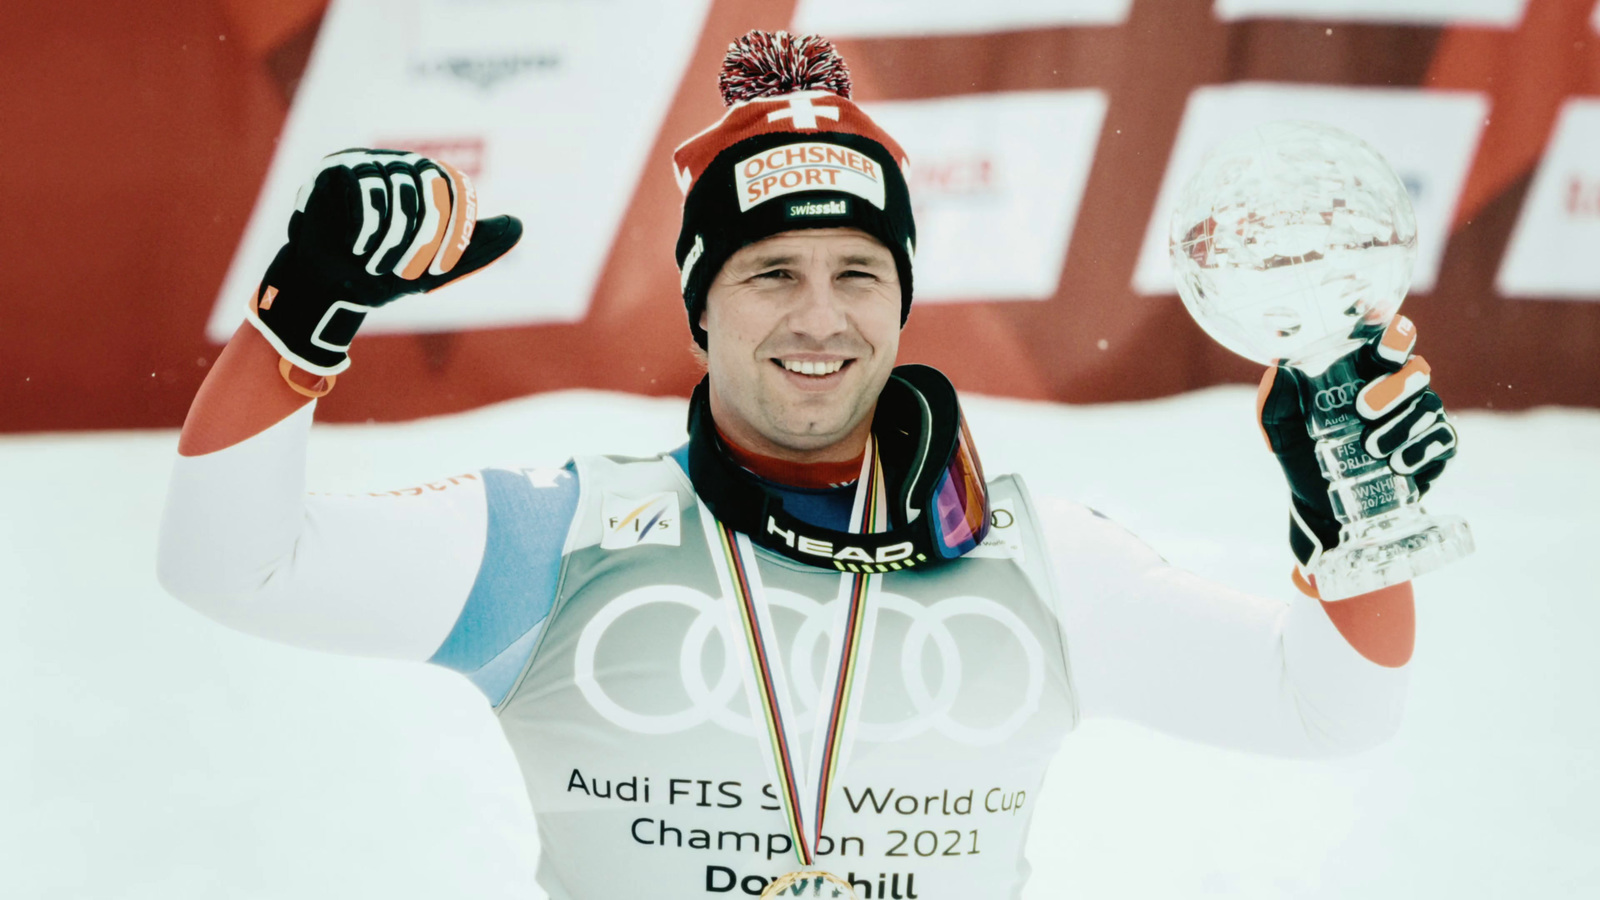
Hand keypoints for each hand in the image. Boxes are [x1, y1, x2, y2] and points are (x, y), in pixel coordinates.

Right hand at [248, 149, 522, 375]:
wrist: (333, 290)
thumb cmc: (386, 274)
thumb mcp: (439, 265)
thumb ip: (477, 246)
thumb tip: (518, 225)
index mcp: (430, 183)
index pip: (458, 193)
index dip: (453, 234)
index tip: (440, 270)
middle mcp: (402, 165)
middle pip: (430, 188)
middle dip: (423, 240)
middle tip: (406, 272)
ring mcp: (369, 162)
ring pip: (397, 191)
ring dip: (390, 240)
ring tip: (376, 265)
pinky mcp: (336, 168)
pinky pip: (362, 189)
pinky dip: (364, 228)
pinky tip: (356, 249)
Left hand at [1256, 316, 1458, 581]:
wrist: (1321, 503)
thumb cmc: (1304, 451)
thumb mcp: (1281, 428)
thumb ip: (1276, 401)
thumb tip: (1279, 372)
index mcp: (1362, 370)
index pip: (1384, 340)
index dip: (1390, 332)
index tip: (1383, 335)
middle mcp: (1397, 386)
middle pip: (1414, 369)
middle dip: (1393, 386)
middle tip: (1363, 408)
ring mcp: (1419, 416)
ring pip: (1429, 405)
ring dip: (1403, 424)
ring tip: (1373, 448)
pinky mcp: (1434, 448)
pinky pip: (1443, 440)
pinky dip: (1422, 450)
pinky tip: (1400, 463)